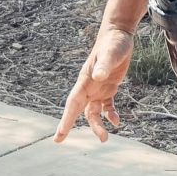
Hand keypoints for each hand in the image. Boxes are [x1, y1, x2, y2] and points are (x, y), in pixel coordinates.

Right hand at [53, 24, 134, 143]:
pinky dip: (110, 115)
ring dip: (97, 125)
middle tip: (60, 140)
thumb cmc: (113, 43)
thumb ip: (105, 65)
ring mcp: (97, 89)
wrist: (118, 35)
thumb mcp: (111, 53)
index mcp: (85, 81)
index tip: (59, 135)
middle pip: (78, 110)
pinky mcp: (108, 88)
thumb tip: (99, 76)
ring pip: (92, 112)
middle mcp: (88, 87)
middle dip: (69, 125)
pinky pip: (106, 106)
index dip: (66, 119)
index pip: (72, 103)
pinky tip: (117, 122)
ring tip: (104, 139)